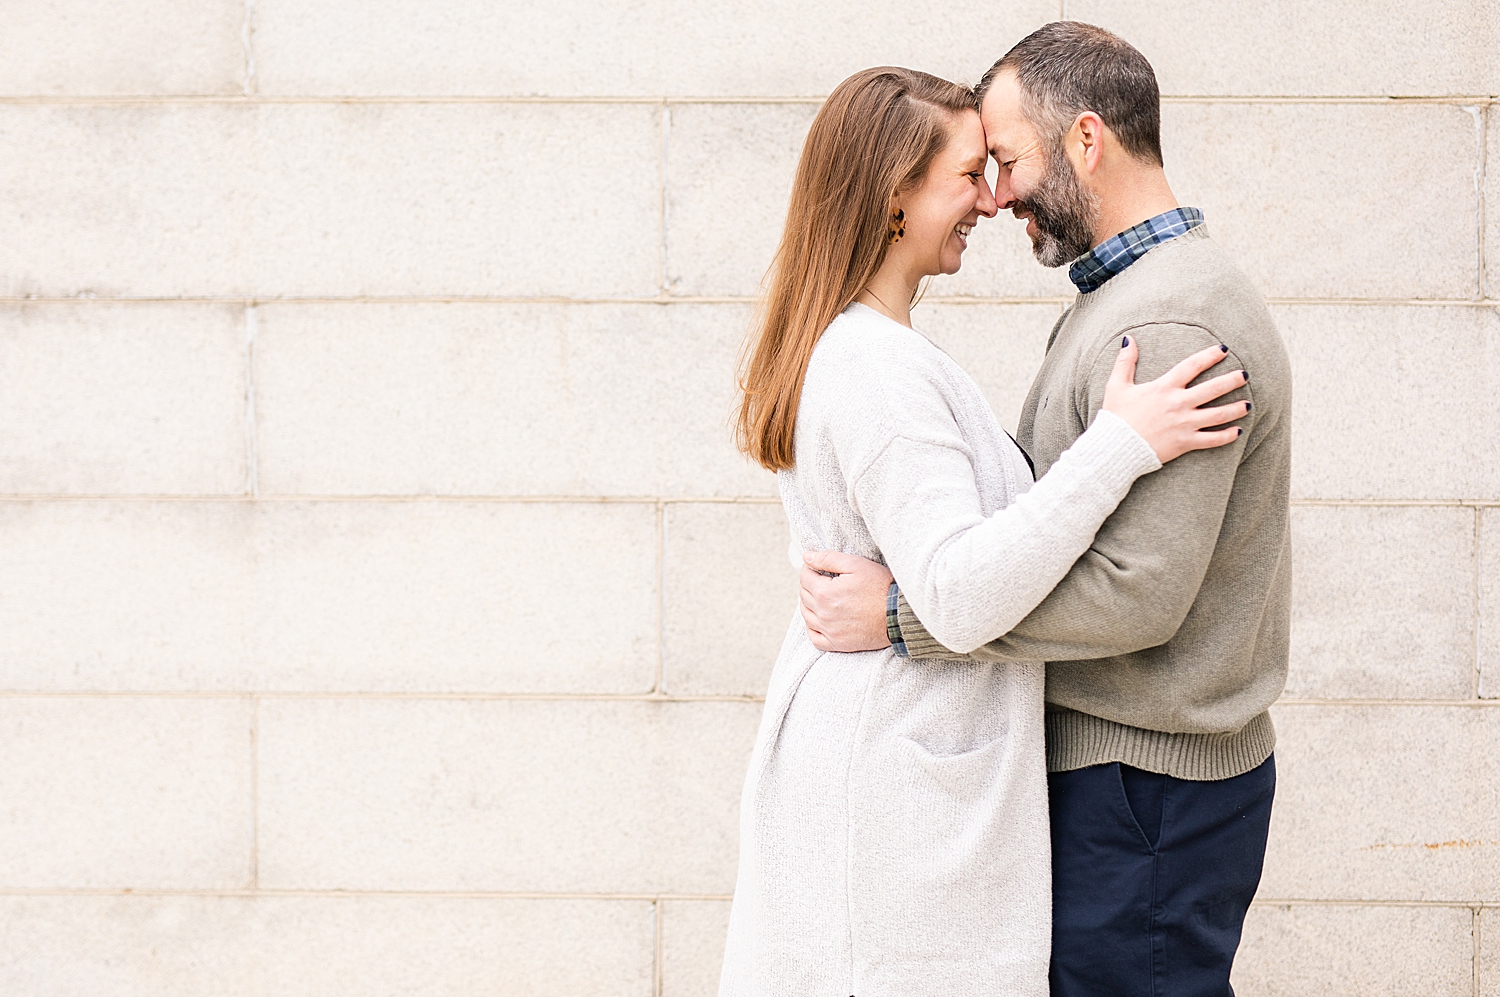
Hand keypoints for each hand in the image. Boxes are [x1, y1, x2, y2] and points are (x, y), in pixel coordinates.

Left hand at [799, 550, 893, 651]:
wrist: (899, 614)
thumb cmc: (880, 587)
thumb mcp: (856, 564)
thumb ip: (828, 558)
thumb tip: (807, 557)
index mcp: (825, 592)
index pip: (804, 577)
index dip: (810, 568)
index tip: (819, 567)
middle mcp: (823, 613)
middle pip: (804, 595)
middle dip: (810, 584)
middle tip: (823, 579)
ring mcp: (829, 630)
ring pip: (806, 616)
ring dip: (809, 604)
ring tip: (821, 597)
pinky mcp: (837, 643)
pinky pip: (814, 638)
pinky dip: (812, 628)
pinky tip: (819, 620)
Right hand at [1102, 338, 1250, 462]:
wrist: (1114, 448)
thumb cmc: (1115, 417)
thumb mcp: (1117, 386)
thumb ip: (1125, 361)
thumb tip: (1128, 339)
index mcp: (1164, 388)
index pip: (1192, 366)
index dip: (1209, 356)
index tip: (1223, 350)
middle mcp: (1178, 404)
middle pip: (1213, 389)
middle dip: (1232, 380)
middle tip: (1244, 375)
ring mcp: (1184, 424)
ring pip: (1218, 414)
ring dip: (1236, 408)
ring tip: (1248, 404)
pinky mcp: (1185, 443)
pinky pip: (1212, 440)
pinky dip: (1226, 436)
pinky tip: (1236, 432)